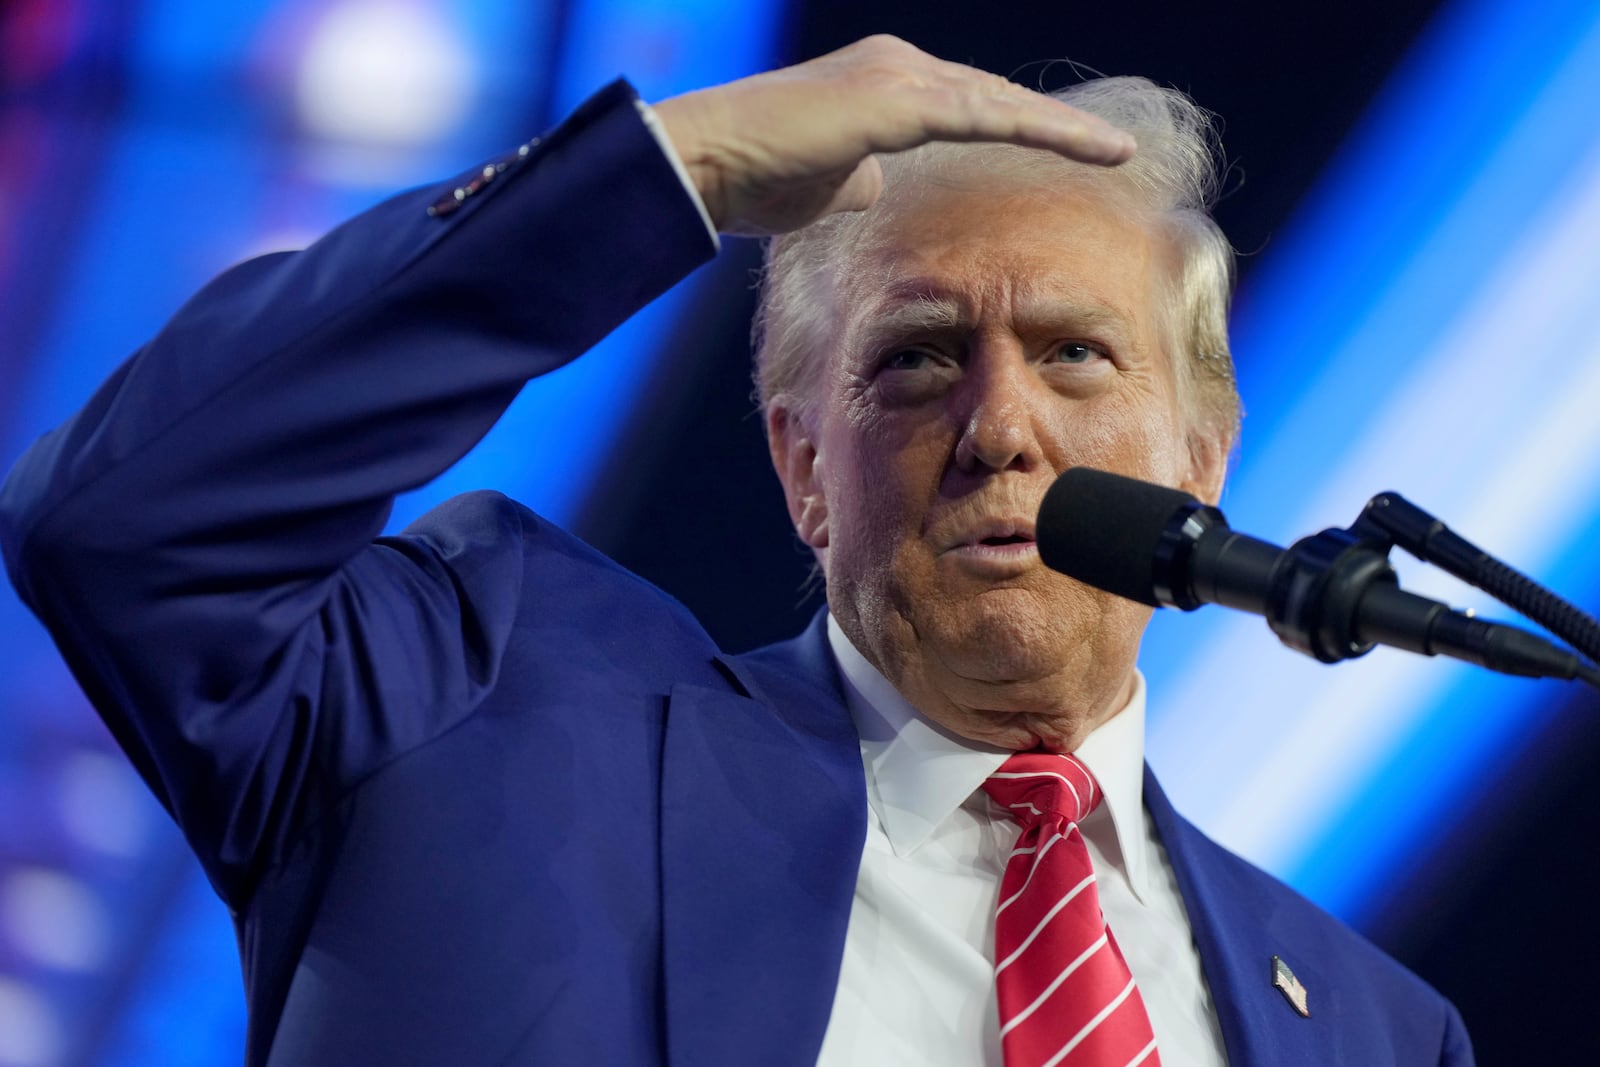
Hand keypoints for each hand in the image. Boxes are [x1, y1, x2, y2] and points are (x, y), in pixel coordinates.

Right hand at [652, 35, 1135, 236]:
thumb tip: (879, 188)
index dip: (1015, 126)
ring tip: (1119, 152)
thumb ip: (863, 177)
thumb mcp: (826, 182)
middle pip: (993, 97)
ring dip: (1063, 130)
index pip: (965, 105)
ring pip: (999, 104)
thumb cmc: (754, 177)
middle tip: (1112, 149)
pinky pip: (988, 118)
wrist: (706, 161)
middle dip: (1051, 125)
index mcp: (882, 80)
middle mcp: (898, 64)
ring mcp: (899, 75)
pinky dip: (1043, 133)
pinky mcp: (899, 100)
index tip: (1062, 151)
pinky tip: (1090, 150)